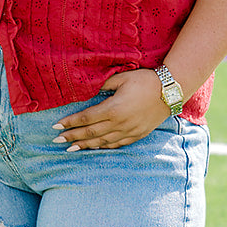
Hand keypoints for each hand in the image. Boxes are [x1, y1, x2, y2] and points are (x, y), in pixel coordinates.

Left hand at [52, 70, 169, 150]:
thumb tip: (89, 89)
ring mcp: (128, 131)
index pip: (85, 118)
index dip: (69, 123)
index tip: (56, 127)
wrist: (170, 91)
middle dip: (71, 137)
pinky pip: (116, 144)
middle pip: (90, 133)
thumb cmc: (145, 80)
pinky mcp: (136, 135)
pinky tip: (93, 148)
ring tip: (70, 148)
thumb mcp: (122, 78)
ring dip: (84, 145)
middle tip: (56, 141)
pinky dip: (102, 147)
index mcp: (113, 109)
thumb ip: (104, 85)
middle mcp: (119, 123)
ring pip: (101, 142)